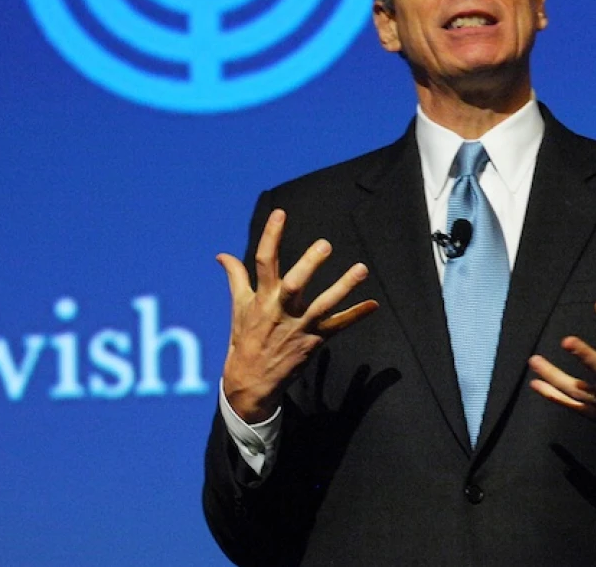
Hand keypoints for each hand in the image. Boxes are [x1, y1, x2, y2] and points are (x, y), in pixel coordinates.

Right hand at [217, 208, 377, 422]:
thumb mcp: (238, 308)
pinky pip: (338, 327)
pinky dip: (356, 315)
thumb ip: (235, 278)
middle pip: (294, 284)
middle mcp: (280, 310)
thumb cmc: (245, 340)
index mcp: (262, 298)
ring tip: (361, 269)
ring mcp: (299, 326)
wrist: (250, 382)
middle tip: (325, 245)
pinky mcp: (314, 341)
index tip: (281, 213)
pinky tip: (373, 304)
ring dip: (343, 287)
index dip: (271, 236)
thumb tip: (221, 255)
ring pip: (323, 304)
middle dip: (308, 265)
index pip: (263, 262)